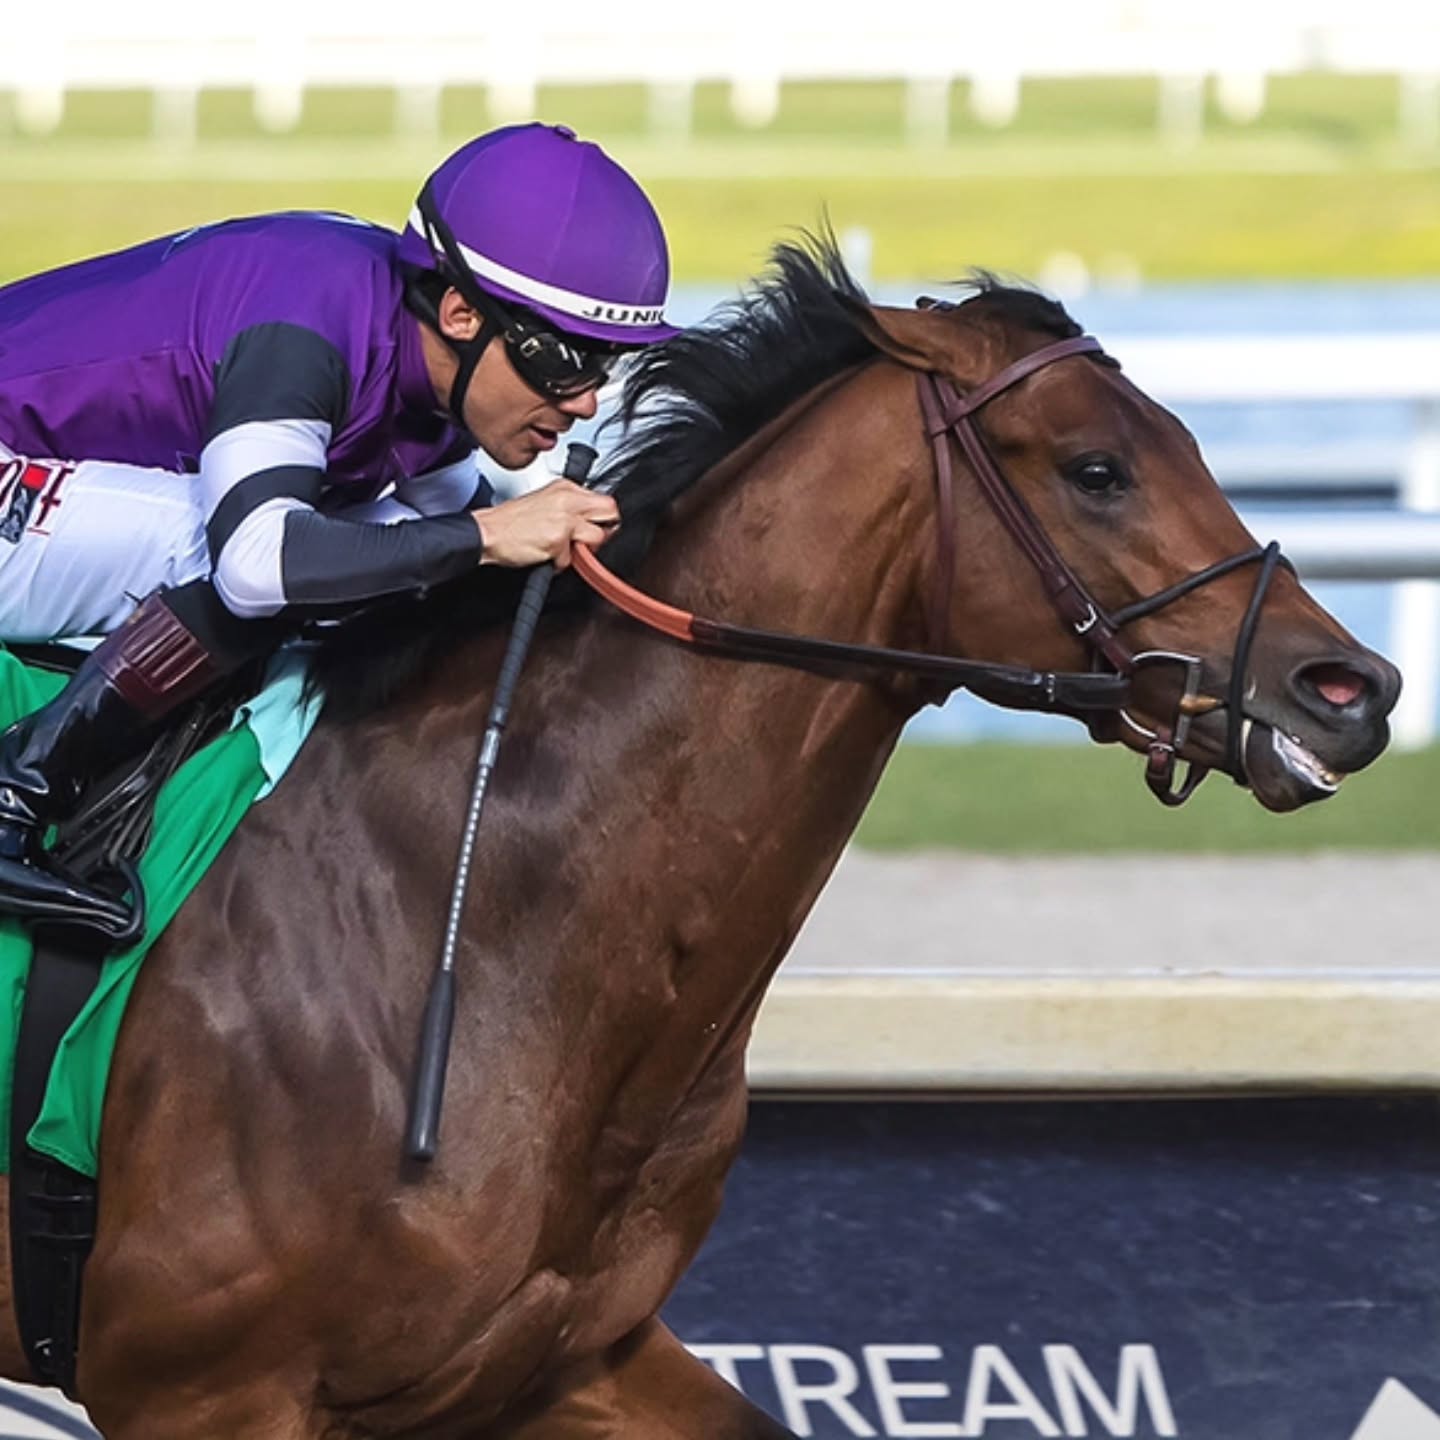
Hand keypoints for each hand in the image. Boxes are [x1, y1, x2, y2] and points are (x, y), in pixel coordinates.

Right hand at [473, 480, 619, 570]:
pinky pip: (573, 559)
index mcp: (566, 488)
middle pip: (610, 512)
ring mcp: (564, 519)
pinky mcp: (557, 540)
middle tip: (586, 540)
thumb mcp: (545, 502)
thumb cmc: (511, 521)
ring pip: (598, 538)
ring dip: (583, 550)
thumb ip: (571, 507)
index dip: (602, 519)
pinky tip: (545, 553)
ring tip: (561, 548)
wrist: (487, 532)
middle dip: (604, 530)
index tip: (591, 527)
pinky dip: (560, 563)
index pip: (605, 500)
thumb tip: (593, 520)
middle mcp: (568, 500)